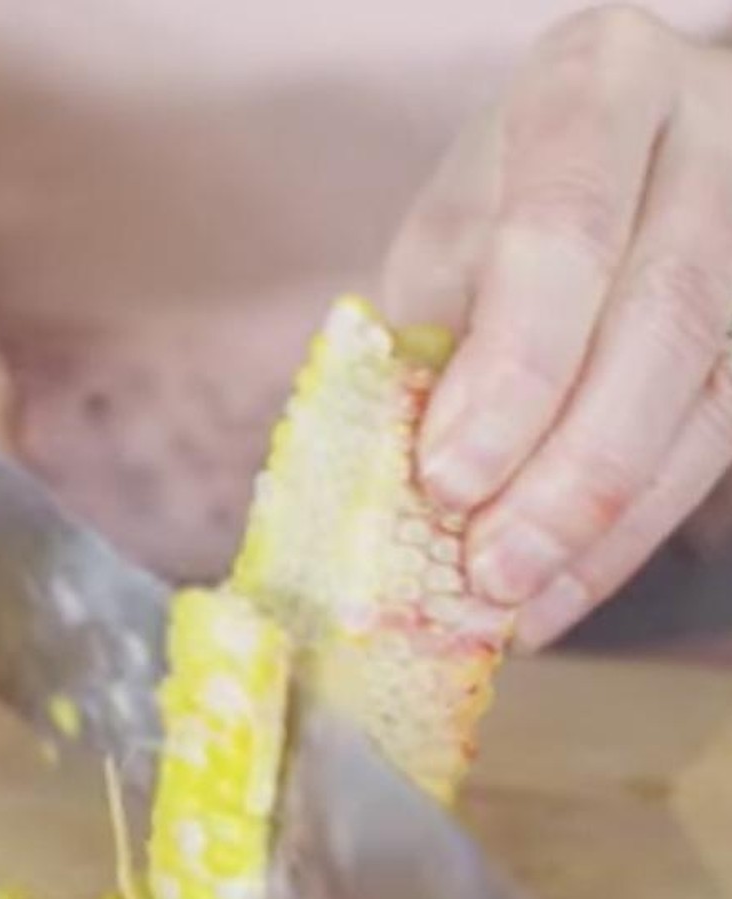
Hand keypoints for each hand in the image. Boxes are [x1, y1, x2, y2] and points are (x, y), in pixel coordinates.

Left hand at [383, 6, 731, 648]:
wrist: (632, 151)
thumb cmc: (513, 194)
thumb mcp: (455, 228)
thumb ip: (438, 329)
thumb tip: (408, 485)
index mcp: (599, 86)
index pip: (567, 232)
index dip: (513, 370)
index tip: (446, 477)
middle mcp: (713, 141)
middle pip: (663, 321)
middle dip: (568, 468)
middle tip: (487, 570)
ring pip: (710, 397)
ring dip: (606, 524)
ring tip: (517, 602)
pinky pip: (718, 441)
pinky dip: (632, 531)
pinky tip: (565, 586)